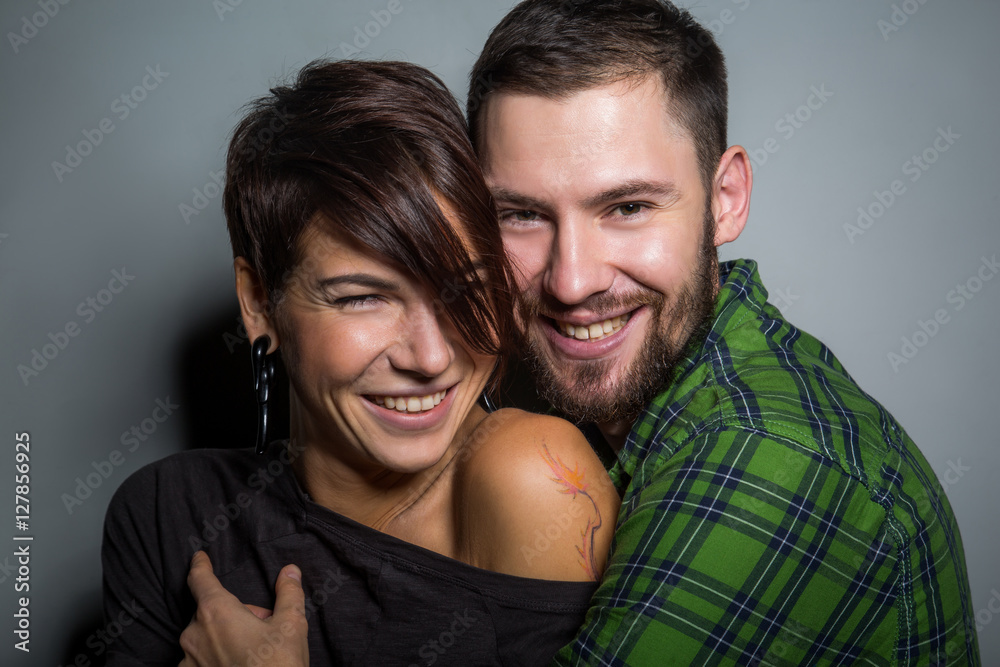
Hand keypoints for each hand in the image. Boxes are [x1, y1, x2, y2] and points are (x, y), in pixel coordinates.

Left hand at [178, 551, 308, 666]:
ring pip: (205, 636)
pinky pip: (200, 659)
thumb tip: (289, 572)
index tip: (198, 557)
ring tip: (253, 649)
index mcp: (216, 612)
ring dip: (224, 635)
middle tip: (262, 624)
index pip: (200, 579)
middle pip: (211, 610)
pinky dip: (215, 656)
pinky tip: (239, 663)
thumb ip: (288, 593)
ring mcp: (188, 660)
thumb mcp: (290, 625)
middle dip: (234, 612)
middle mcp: (194, 634)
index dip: (200, 565)